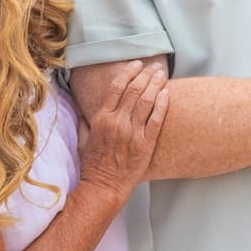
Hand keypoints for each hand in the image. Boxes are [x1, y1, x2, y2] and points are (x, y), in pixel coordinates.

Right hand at [78, 62, 169, 193]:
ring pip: (146, 101)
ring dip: (155, 84)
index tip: (137, 64)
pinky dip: (162, 104)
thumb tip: (83, 109)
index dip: (129, 72)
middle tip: (155, 66)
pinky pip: (156, 119)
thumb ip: (84, 122)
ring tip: (162, 74)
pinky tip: (167, 93)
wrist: (103, 187)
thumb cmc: (93, 165)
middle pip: (134, 90)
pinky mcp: (145, 144)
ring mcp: (132, 133)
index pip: (117, 87)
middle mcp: (117, 122)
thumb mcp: (83, 140)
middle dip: (146, 74)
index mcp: (101, 118)